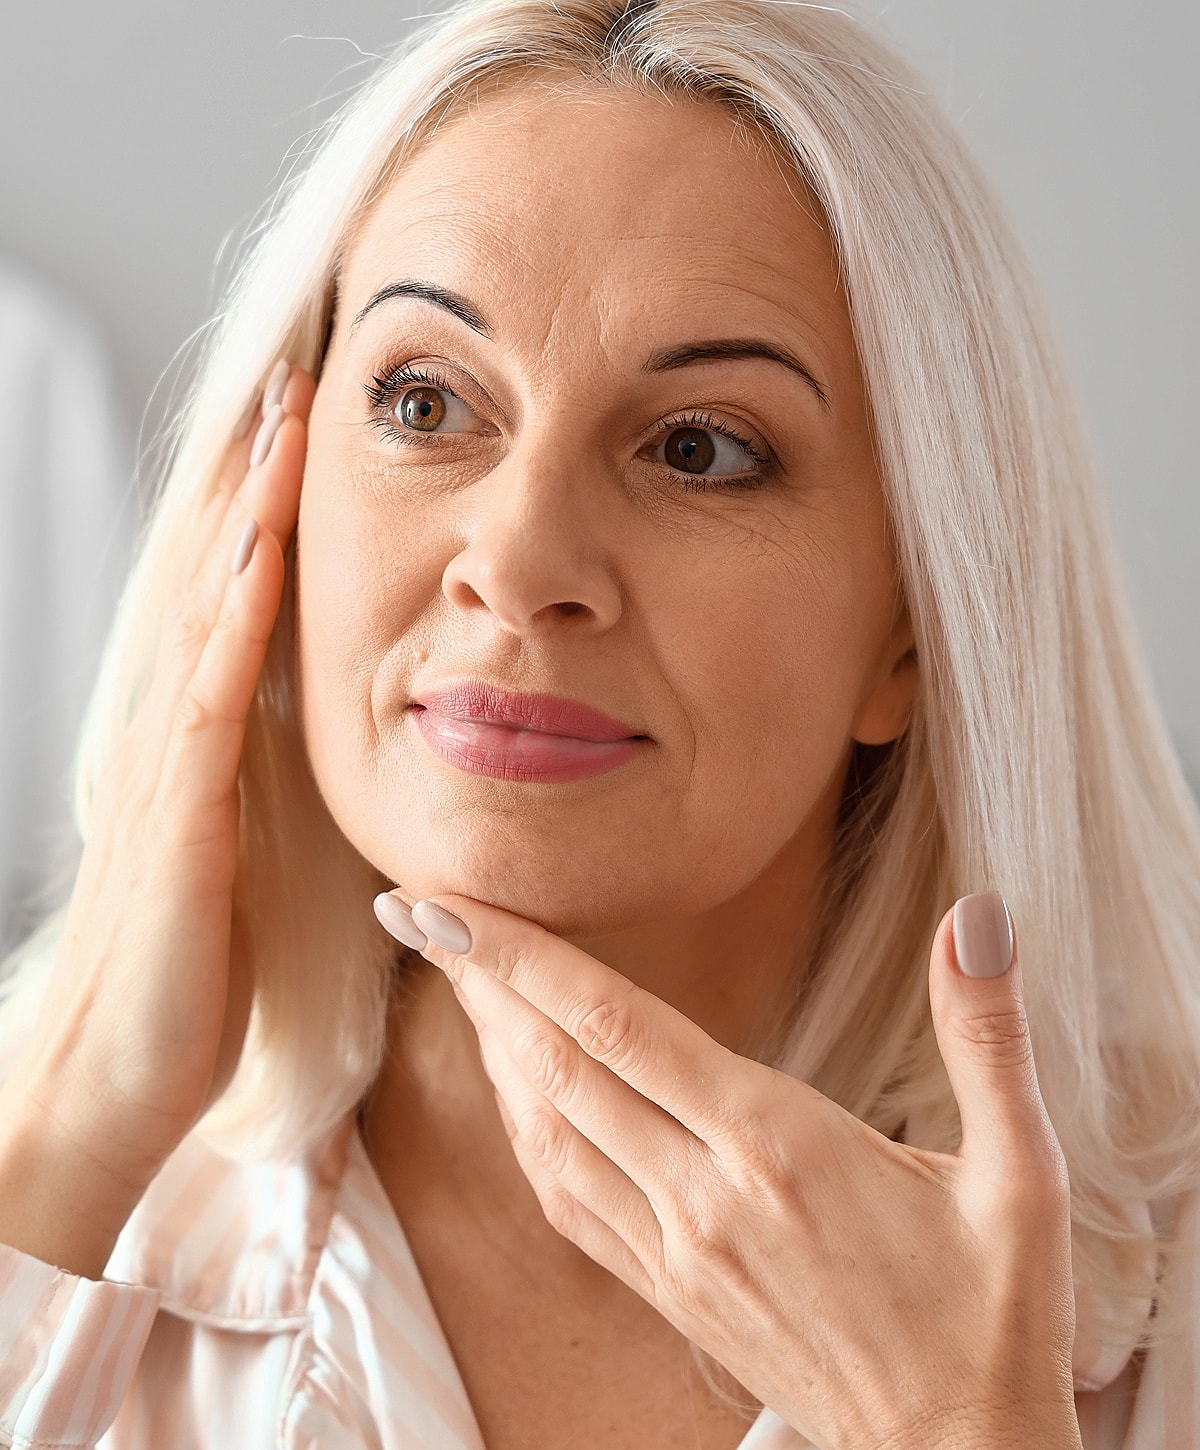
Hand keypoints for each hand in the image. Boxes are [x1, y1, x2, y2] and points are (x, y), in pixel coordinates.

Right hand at [0, 364, 312, 1267]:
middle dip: (251, 473)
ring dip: (246, 511)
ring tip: (284, 419)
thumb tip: (305, 729)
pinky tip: (263, 553)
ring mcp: (167, 766)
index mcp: (191, 736)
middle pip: (209, 570)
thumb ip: (260, 781)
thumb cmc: (189, 974)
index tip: (307, 428)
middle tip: (296, 375)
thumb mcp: (238, 853)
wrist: (112, 1077)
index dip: (261, 506)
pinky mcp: (179, 818)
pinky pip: (212, 699)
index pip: (226, 594)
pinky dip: (234, 619)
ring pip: (206, 607)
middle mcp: (168, 728)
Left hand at [376, 889, 1082, 1449]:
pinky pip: (566, 1197)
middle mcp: (701, 1196)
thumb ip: (987, 1036)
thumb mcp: (1021, 1174)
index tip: (451, 902)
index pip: (616, 1025)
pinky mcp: (668, 1291)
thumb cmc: (992, 1317)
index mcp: (773, 1149)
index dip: (522, 956)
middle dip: (480, 981)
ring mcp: (673, 1251)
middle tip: (418, 909)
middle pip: (558, 1067)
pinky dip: (524, 1128)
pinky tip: (516, 1091)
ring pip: (546, 1132)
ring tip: (457, 977)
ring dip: (493, 1047)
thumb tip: (980, 913)